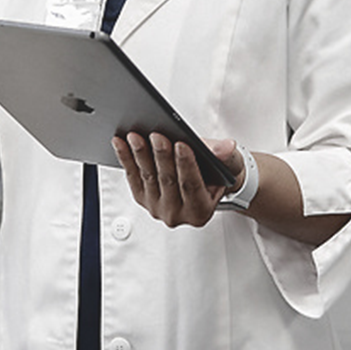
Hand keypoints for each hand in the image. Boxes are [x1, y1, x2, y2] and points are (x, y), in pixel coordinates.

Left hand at [112, 132, 244, 227]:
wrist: (209, 181)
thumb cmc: (219, 172)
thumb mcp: (229, 163)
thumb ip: (226, 156)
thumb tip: (224, 149)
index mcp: (200, 211)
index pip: (191, 186)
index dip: (186, 165)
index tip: (182, 144)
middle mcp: (177, 214)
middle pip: (167, 181)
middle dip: (161, 156)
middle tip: (157, 135)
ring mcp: (157, 207)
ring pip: (148, 178)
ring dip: (140, 155)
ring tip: (135, 136)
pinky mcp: (142, 198)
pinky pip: (133, 177)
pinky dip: (126, 158)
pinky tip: (121, 143)